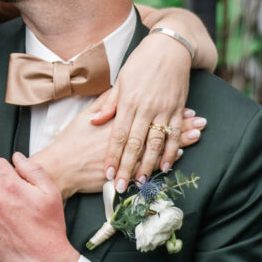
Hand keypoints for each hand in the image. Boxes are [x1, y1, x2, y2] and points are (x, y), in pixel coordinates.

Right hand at [35, 98, 205, 199]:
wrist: (61, 166)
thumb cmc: (72, 140)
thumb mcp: (86, 115)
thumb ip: (105, 104)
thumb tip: (117, 92)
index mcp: (117, 119)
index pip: (148, 110)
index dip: (167, 107)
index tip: (184, 104)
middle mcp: (125, 135)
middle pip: (158, 126)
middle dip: (181, 123)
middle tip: (200, 120)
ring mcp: (127, 154)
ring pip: (159, 144)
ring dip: (180, 140)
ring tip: (197, 135)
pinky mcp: (125, 170)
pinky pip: (149, 164)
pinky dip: (165, 158)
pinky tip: (178, 155)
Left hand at [89, 32, 206, 191]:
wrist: (169, 47)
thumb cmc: (141, 62)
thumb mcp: (121, 80)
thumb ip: (109, 103)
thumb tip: (95, 121)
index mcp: (128, 101)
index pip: (118, 134)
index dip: (113, 156)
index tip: (109, 173)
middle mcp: (145, 107)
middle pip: (135, 143)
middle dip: (128, 167)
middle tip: (122, 186)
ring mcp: (164, 108)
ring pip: (155, 142)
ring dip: (149, 164)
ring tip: (142, 181)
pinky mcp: (178, 107)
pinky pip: (175, 133)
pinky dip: (172, 151)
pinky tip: (167, 165)